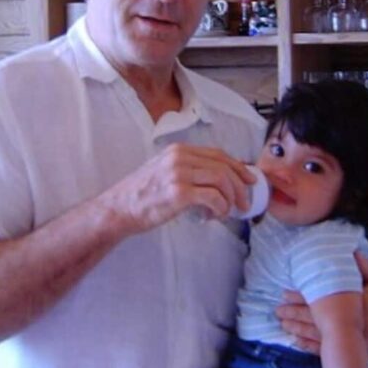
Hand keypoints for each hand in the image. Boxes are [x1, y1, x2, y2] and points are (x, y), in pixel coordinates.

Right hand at [97, 144, 255, 234]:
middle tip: (245, 202)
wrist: (119, 209)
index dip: (238, 167)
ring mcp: (179, 174)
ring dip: (231, 198)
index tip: (249, 180)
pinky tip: (213, 217)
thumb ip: (187, 169)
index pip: (218, 154)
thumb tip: (219, 179)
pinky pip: (213, 198)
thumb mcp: (164, 171)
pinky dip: (220, 208)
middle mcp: (179, 157)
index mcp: (178, 150)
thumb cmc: (142, 195)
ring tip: (228, 211)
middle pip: (223, 166)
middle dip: (240, 185)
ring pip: (222, 180)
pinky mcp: (179, 193)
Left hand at [275, 252, 367, 356]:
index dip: (302, 296)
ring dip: (298, 329)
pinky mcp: (351, 350)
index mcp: (357, 303)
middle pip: (318, 318)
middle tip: (278, 309)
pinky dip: (309, 346)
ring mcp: (351, 339)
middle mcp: (352, 322)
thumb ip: (366, 268)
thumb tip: (351, 252)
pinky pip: (326, 349)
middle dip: (295, 313)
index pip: (323, 298)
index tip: (285, 293)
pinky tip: (296, 341)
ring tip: (283, 323)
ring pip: (319, 335)